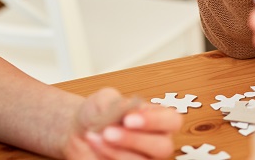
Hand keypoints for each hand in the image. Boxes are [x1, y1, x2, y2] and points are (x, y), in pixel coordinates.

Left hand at [63, 88, 180, 159]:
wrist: (82, 129)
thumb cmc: (100, 112)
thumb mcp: (104, 100)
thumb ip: (114, 101)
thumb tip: (125, 108)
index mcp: (158, 118)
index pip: (172, 121)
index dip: (154, 121)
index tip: (129, 118)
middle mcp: (157, 142)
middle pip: (163, 147)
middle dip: (134, 140)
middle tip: (109, 132)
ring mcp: (146, 159)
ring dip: (116, 151)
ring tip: (95, 137)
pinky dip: (107, 157)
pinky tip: (95, 144)